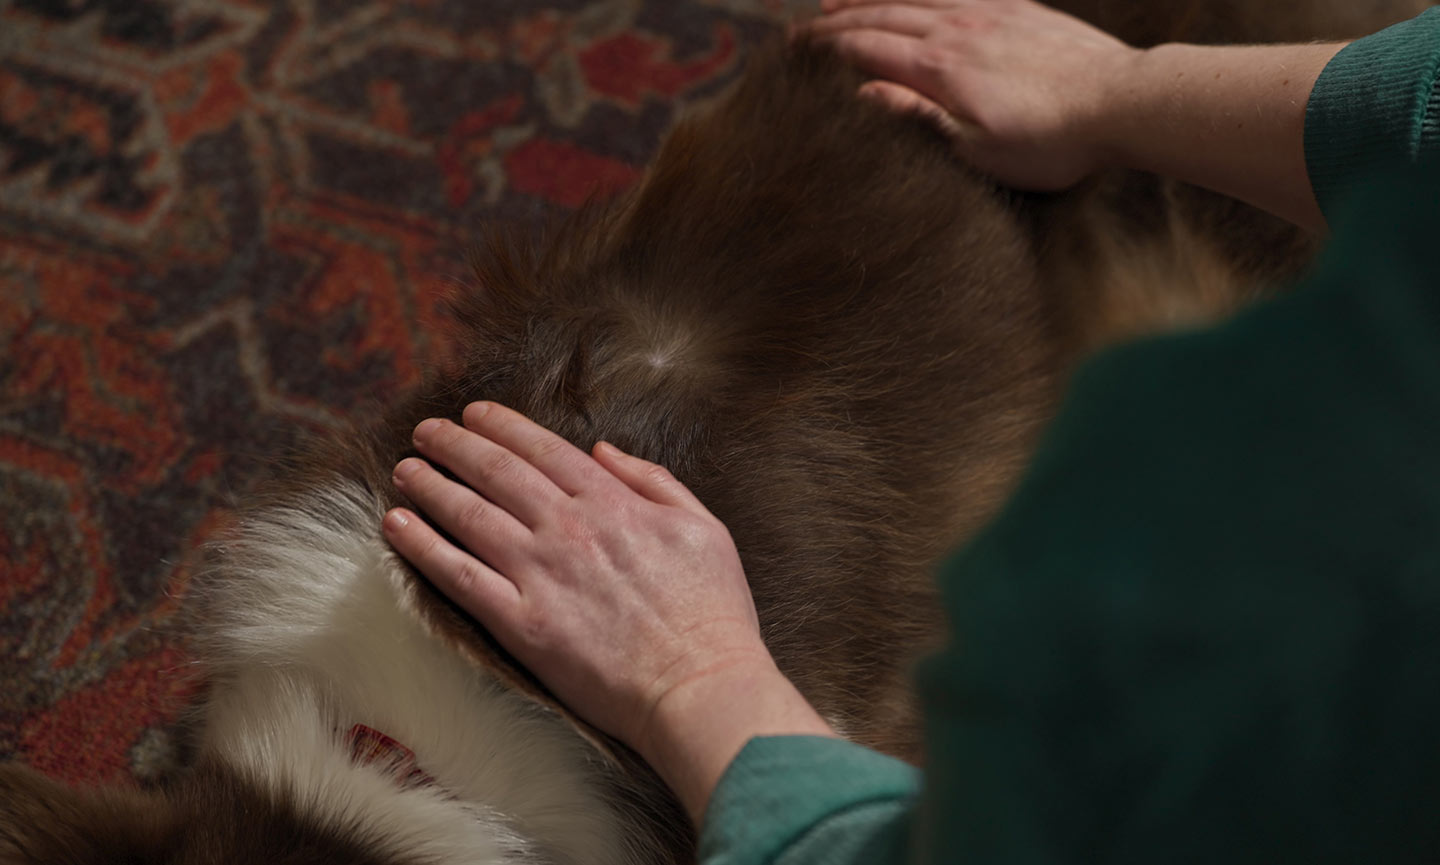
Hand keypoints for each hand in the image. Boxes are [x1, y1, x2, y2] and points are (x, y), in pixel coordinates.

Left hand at [383, 403, 833, 819]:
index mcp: (613, 502)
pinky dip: (422, 546)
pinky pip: (457, 576)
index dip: (502, 426)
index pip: (544, 450)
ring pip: (469, 515)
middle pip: (497, 472)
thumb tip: (606, 451)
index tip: (474, 413)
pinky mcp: (521, 623)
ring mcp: (540, 574)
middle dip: (455, 444)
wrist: (701, 685)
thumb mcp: (704, 527)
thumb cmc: (712, 613)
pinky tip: (397, 525)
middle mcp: (569, 529)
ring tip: (405, 469)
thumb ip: (654, 481)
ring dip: (430, 485)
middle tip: (425, 431)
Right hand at [808, 0, 1136, 189]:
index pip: (865, 51)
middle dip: (833, 25)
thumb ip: (918, 119)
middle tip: (799, 33)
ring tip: (834, 0)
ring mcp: (985, 14)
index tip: (793, 56)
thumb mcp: (977, 150)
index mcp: (940, 70)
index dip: (824, 52)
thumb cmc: (1051, 140)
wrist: (1120, 101)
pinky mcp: (1013, 8)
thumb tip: (864, 94)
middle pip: (880, 18)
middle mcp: (955, 30)